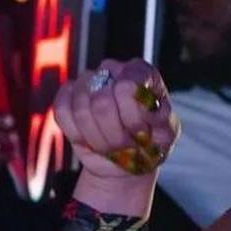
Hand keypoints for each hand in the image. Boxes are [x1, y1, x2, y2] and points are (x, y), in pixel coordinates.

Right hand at [53, 58, 178, 182]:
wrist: (129, 160)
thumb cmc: (151, 143)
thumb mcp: (167, 133)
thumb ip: (160, 115)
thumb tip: (138, 100)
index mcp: (141, 73)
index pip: (128, 88)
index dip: (134, 119)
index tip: (144, 133)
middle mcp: (112, 71)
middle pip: (101, 103)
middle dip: (116, 136)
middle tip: (127, 145)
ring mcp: (87, 83)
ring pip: (81, 110)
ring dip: (99, 140)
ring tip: (113, 146)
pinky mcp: (67, 98)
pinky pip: (62, 112)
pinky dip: (78, 135)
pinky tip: (92, 139)